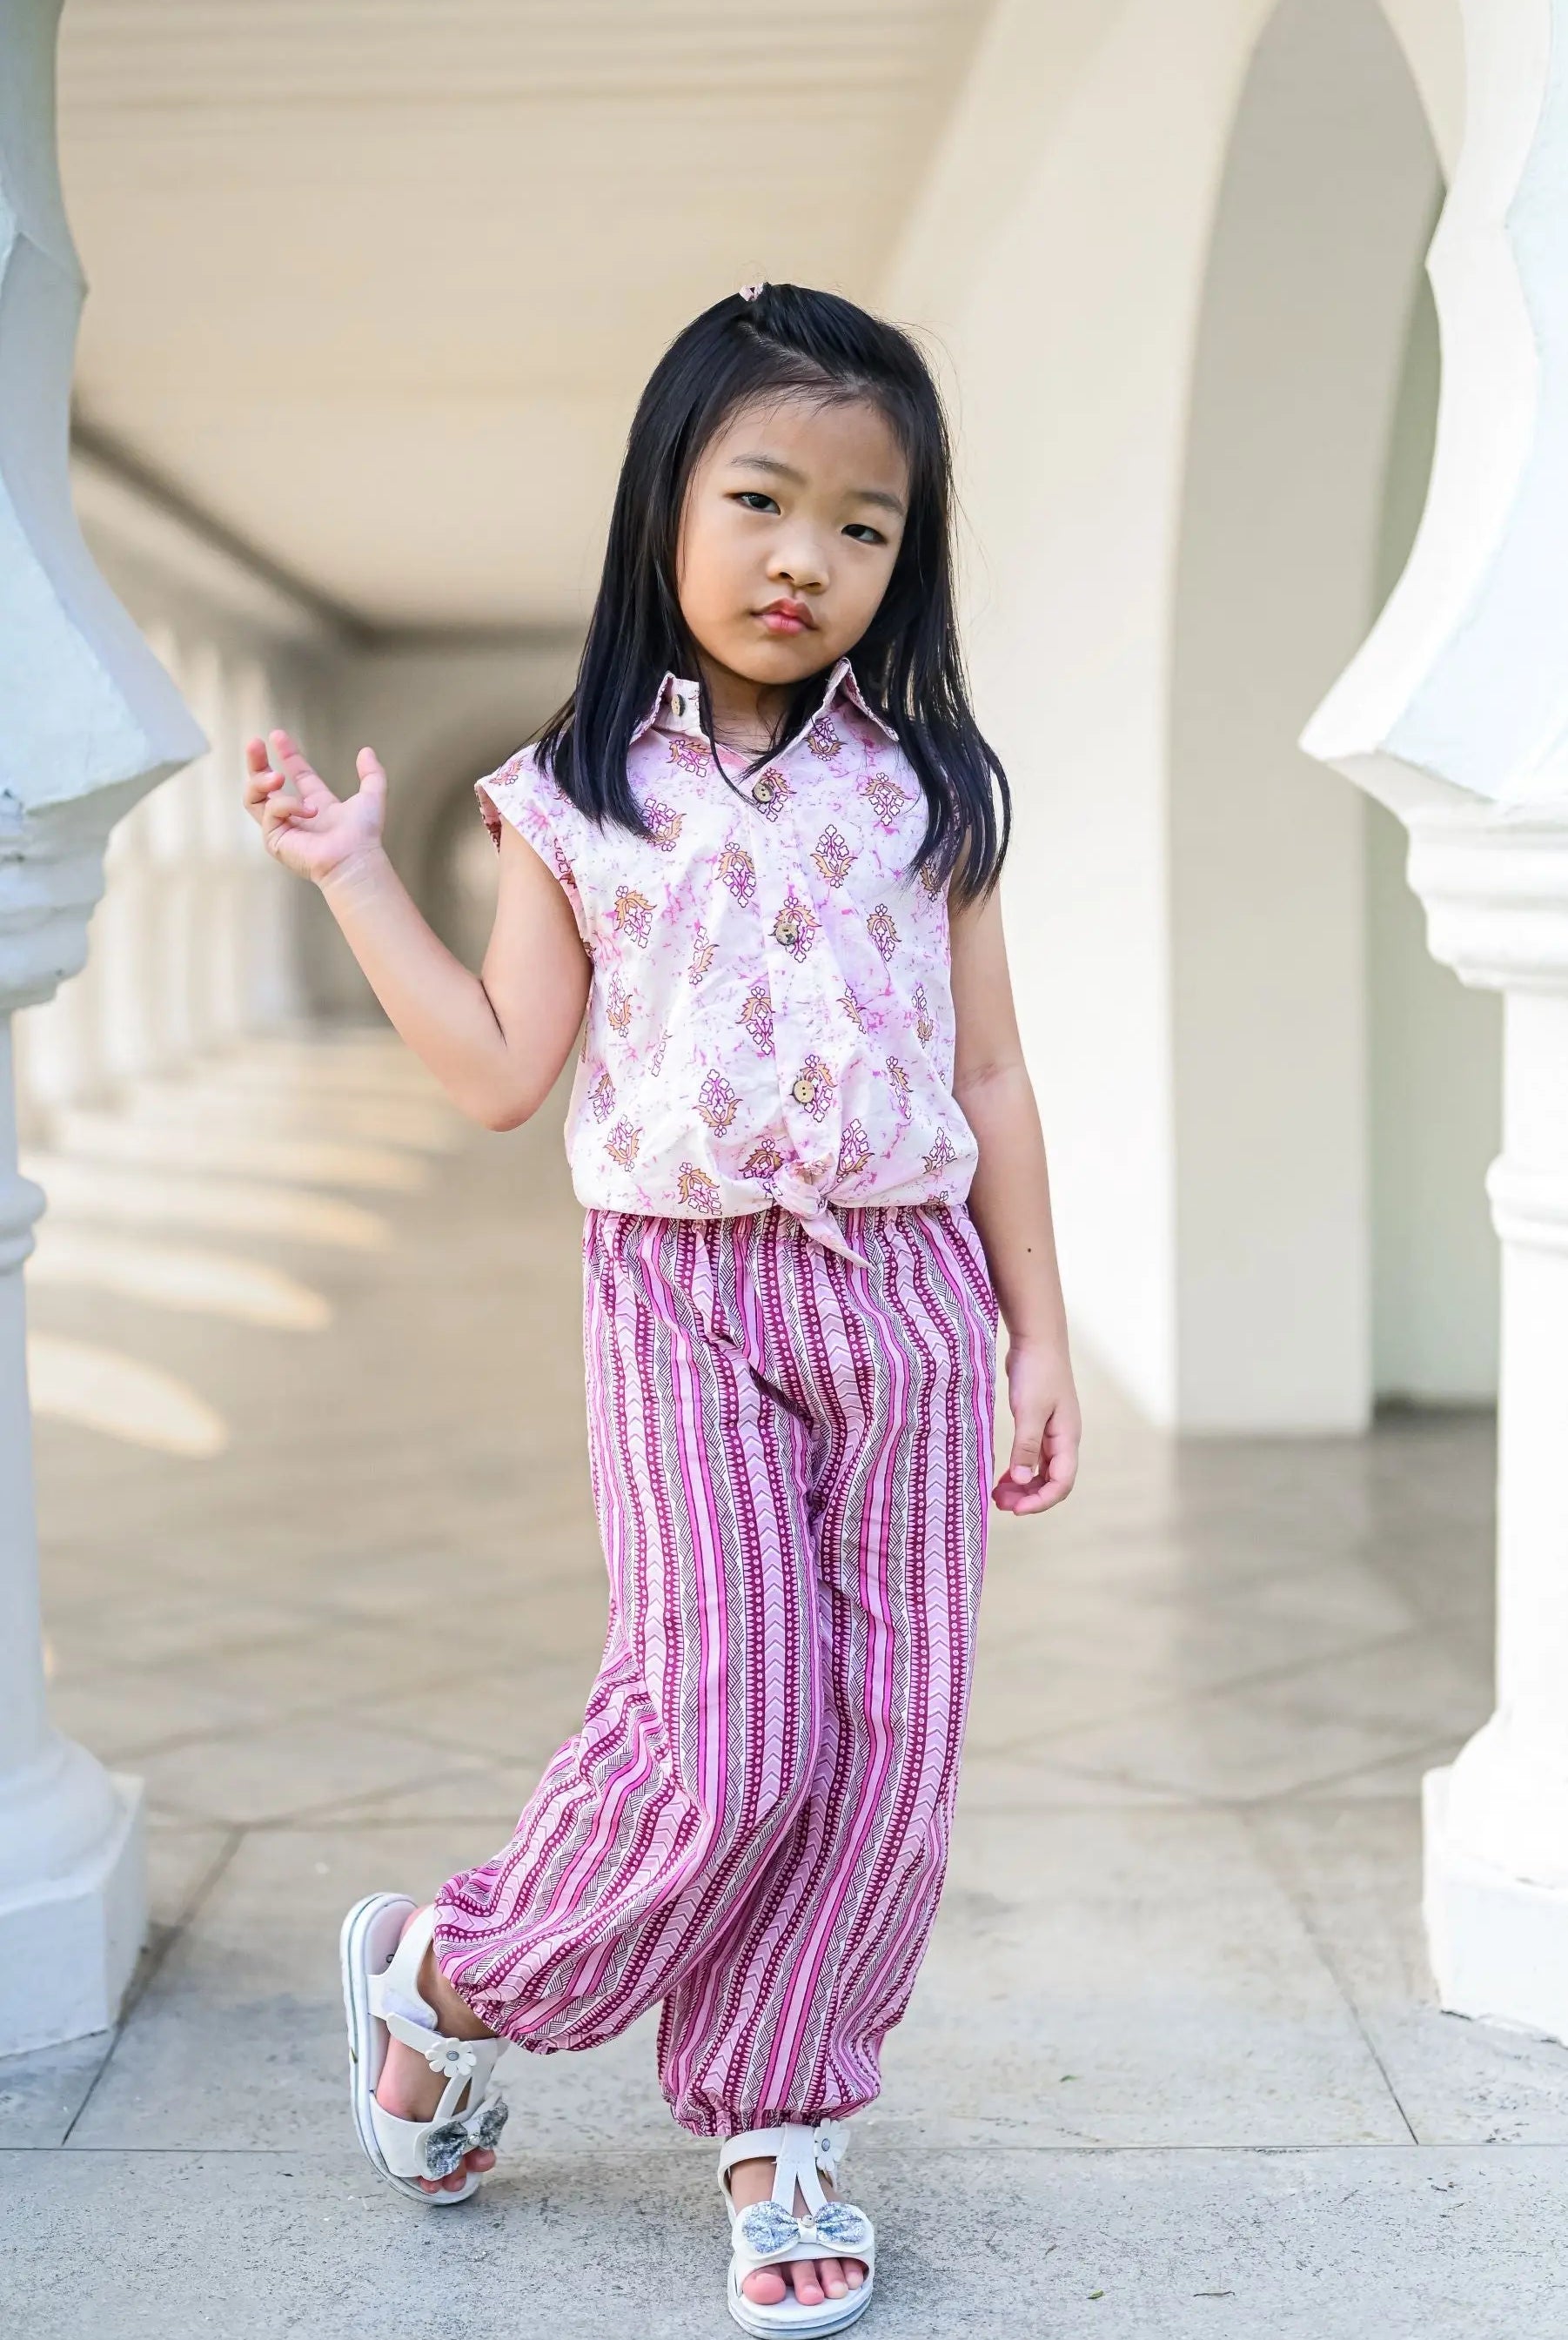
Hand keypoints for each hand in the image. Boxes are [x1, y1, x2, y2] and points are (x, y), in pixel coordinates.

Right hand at [243, 729, 387, 885]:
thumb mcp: (371, 796)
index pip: (295, 774)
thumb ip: (372, 773)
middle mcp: (294, 815)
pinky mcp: (274, 839)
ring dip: (261, 781)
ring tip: (277, 777)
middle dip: (256, 762)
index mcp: (314, 803)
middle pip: (263, 784)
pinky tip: (306, 810)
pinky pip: (270, 810)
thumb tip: (367, 751)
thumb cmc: (363, 835)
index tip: (277, 735)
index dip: (287, 754)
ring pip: (253, 798)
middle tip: (255, 744)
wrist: (354, 858)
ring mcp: (281, 827)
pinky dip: (287, 805)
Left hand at [993, 1338, 1079, 1514]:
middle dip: (1029, 1497)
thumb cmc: (1037, 1372)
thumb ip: (1026, 1447)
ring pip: (1041, 1471)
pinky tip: (1003, 1476)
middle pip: (1052, 1481)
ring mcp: (1052, 1432)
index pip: (1062, 1483)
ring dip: (1023, 1486)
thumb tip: (1022, 1482)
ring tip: (998, 1494)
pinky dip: (1019, 1469)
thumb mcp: (1029, 1411)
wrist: (1038, 1338)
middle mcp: (1063, 1439)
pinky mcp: (1039, 1423)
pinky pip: (1032, 1457)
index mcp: (1067, 1438)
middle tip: (1000, 1504)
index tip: (1015, 1509)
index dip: (1041, 1501)